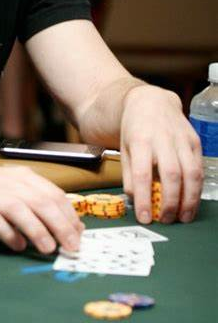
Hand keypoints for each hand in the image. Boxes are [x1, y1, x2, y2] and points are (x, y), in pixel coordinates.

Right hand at [0, 164, 82, 252]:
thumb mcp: (15, 189)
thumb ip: (40, 204)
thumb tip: (72, 228)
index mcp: (23, 177)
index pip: (53, 193)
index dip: (69, 215)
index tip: (79, 235)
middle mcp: (8, 183)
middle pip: (40, 201)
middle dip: (60, 225)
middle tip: (71, 247)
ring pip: (18, 209)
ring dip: (37, 229)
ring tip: (49, 248)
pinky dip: (8, 233)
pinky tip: (18, 245)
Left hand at [120, 86, 202, 223]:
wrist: (151, 102)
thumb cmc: (135, 130)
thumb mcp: (124, 149)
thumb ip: (129, 175)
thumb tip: (136, 201)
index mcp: (140, 140)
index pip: (142, 173)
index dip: (144, 198)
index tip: (145, 218)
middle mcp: (162, 138)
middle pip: (171, 174)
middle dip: (170, 202)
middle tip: (165, 220)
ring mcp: (181, 139)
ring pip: (191, 173)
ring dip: (189, 200)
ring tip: (183, 217)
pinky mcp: (194, 141)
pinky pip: (199, 168)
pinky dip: (197, 188)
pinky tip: (191, 201)